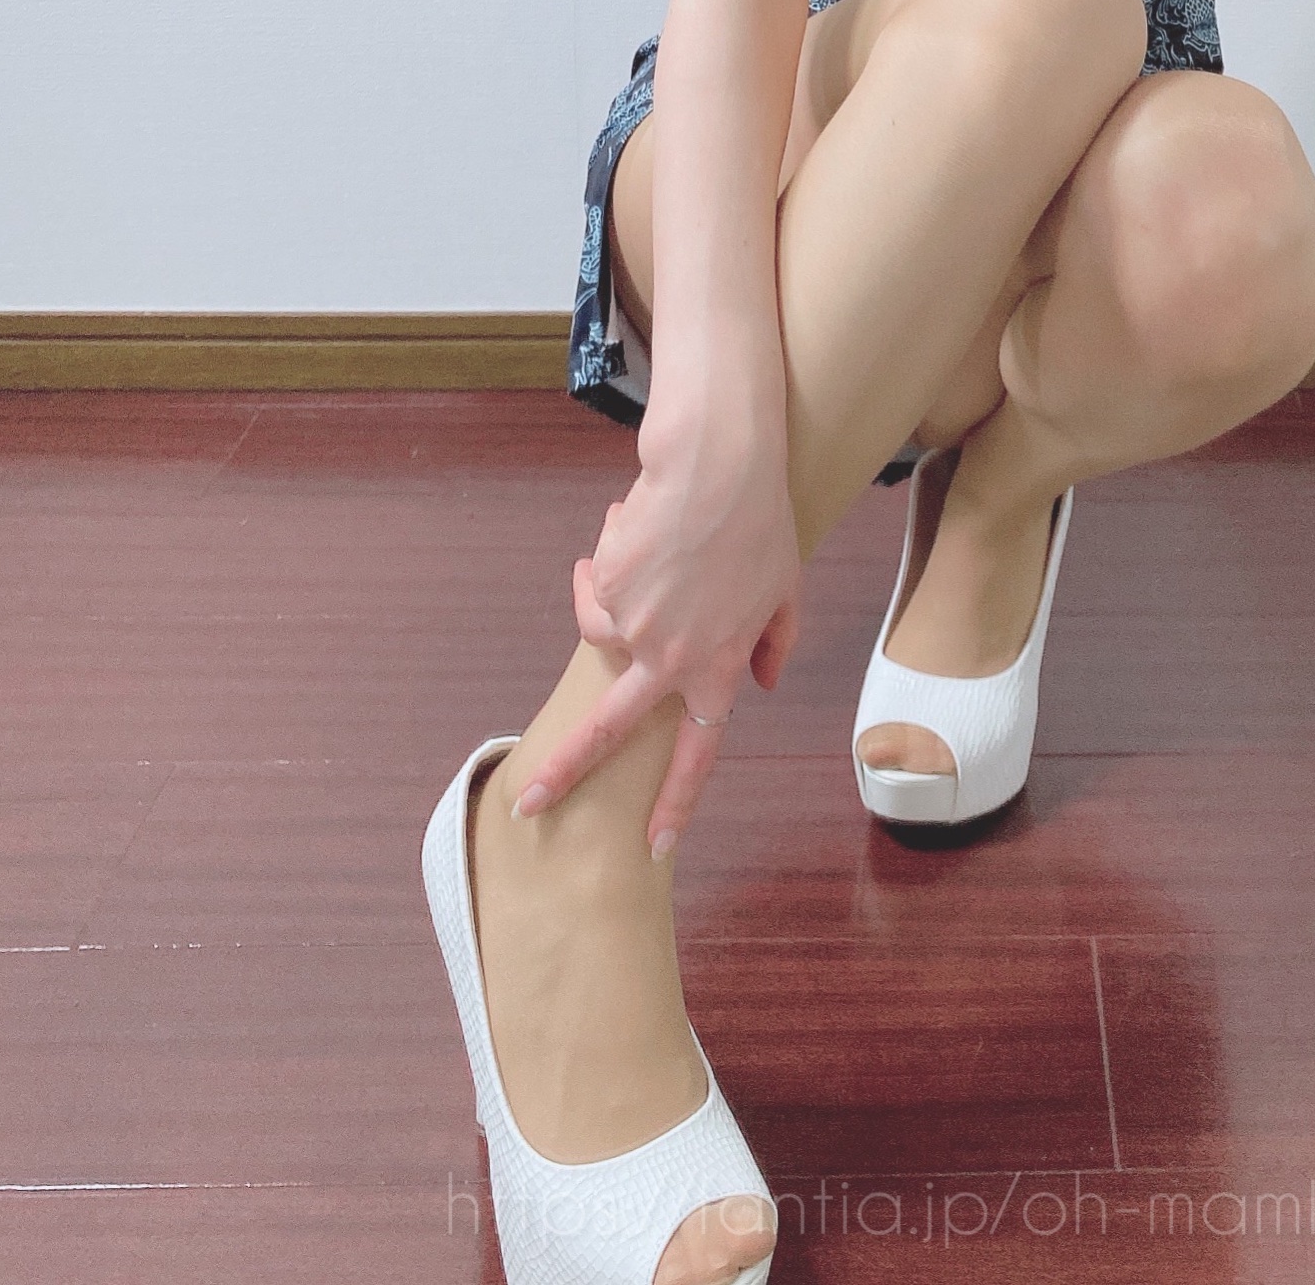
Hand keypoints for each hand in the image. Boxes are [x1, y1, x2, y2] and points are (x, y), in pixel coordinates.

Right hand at [511, 411, 800, 853]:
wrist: (718, 468)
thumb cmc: (760, 525)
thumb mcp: (786, 591)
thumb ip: (775, 644)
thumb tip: (762, 685)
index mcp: (717, 667)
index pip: (697, 751)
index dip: (677, 801)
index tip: (656, 846)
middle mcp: (668, 657)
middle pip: (606, 730)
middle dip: (563, 770)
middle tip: (528, 802)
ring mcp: (632, 624)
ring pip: (603, 631)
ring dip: (612, 598)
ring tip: (646, 550)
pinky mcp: (605, 586)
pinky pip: (595, 587)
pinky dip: (607, 563)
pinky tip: (632, 527)